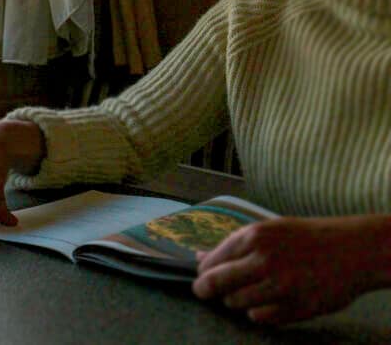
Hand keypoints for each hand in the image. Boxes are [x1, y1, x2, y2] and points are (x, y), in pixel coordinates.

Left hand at [193, 216, 382, 323]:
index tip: (204, 279)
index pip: (210, 263)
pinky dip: (259, 314)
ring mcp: (282, 286)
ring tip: (248, 294)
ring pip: (237, 303)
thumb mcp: (267, 231)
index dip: (203, 275)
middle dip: (209, 291)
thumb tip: (198, 258)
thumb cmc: (305, 238)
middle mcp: (264, 261)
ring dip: (236, 302)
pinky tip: (266, 304)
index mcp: (253, 237)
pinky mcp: (299, 307)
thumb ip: (233, 246)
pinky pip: (262, 318)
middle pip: (217, 285)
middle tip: (209, 294)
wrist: (352, 250)